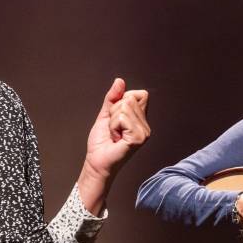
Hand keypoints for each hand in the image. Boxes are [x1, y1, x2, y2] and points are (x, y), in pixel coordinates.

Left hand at [77, 78, 150, 213]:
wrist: (96, 162)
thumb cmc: (101, 143)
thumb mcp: (105, 114)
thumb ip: (113, 97)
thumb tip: (119, 81)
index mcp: (140, 119)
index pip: (137, 94)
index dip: (121, 102)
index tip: (115, 119)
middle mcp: (145, 125)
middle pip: (129, 99)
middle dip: (114, 112)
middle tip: (114, 129)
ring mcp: (144, 132)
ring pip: (125, 107)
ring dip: (113, 121)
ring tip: (114, 134)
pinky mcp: (139, 137)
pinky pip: (122, 118)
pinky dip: (113, 126)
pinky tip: (116, 138)